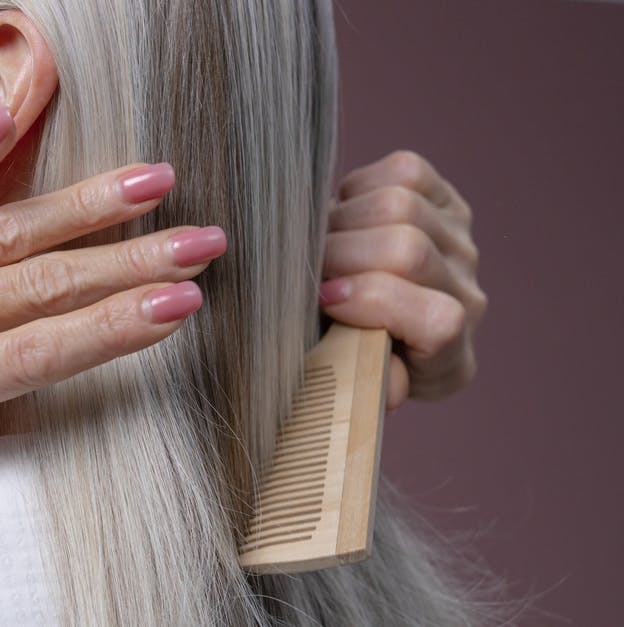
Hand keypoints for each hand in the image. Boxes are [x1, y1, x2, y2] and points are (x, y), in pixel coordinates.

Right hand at [319, 151, 487, 413]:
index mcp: (449, 356)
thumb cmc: (346, 353)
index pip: (438, 321)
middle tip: (308, 269)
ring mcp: (460, 244)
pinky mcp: (445, 200)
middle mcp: (467, 296)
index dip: (376, 302)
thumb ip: (363, 384)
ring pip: (400, 205)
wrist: (364, 318)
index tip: (325, 301)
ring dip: (342, 221)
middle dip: (340, 255)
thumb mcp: (348, 382)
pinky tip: (344, 218)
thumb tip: (385, 392)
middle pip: (407, 250)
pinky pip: (404, 172)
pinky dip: (359, 190)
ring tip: (321, 245)